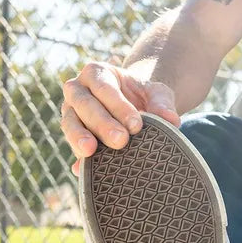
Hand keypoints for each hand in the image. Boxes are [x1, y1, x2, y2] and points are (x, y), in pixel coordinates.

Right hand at [60, 61, 180, 175]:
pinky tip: (81, 169)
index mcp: (97, 72)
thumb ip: (163, 103)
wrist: (137, 105)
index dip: (118, 106)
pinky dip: (77, 158)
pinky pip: (72, 146)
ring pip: (70, 123)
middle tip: (120, 141)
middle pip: (85, 105)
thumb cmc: (145, 95)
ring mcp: (71, 112)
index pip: (104, 87)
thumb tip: (171, 120)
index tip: (136, 126)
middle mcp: (78, 89)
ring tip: (90, 152)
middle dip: (102, 123)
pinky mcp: (72, 134)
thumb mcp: (157, 93)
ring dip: (80, 138)